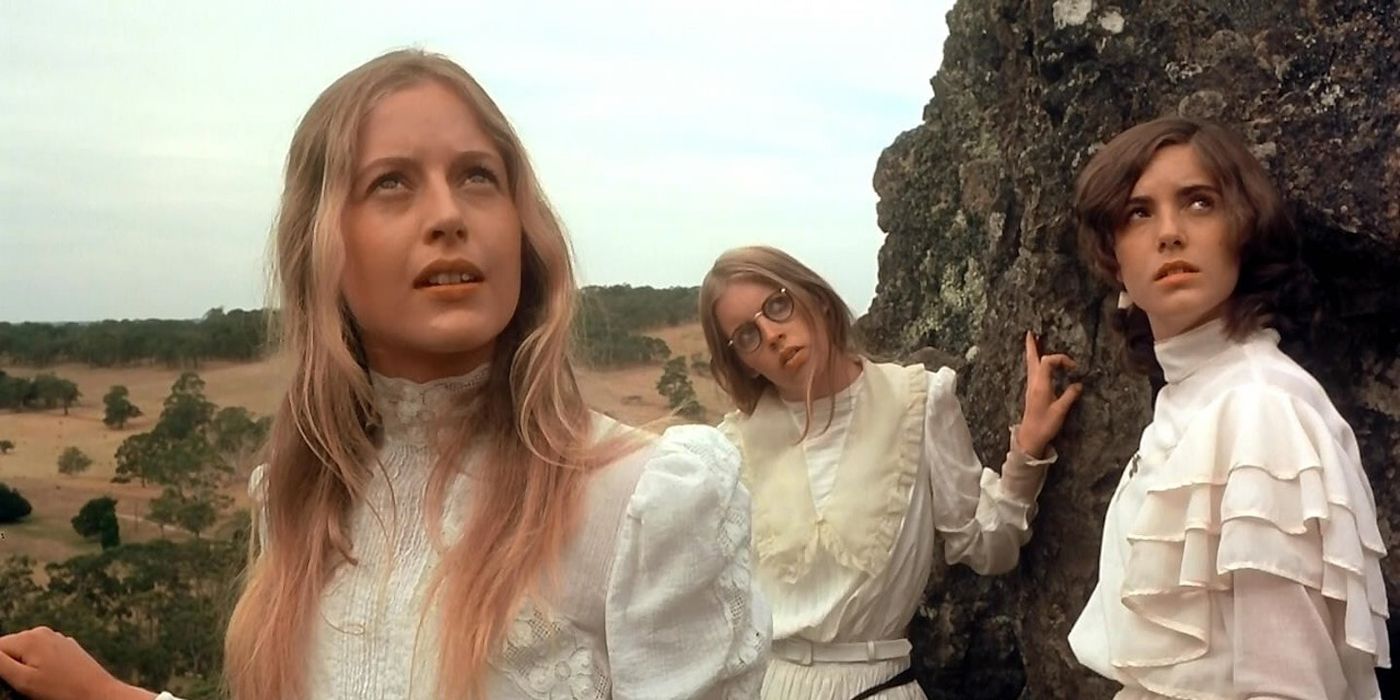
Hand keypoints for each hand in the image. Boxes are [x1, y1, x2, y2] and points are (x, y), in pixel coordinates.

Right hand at [0, 627, 152, 699]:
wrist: (99, 694)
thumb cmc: (61, 691)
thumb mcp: (23, 680)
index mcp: (29, 638)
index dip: (0, 669)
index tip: (12, 683)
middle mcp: (42, 632)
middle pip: (10, 650)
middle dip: (11, 668)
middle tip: (24, 688)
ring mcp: (57, 639)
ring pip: (27, 654)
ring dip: (25, 669)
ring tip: (39, 686)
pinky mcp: (66, 648)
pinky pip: (43, 656)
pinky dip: (40, 668)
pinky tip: (51, 682)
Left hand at [1016, 331, 1082, 457]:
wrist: (1030, 437)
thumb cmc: (1045, 425)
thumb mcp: (1061, 410)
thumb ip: (1070, 395)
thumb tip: (1078, 384)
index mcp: (1040, 385)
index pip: (1048, 361)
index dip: (1061, 358)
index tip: (1073, 367)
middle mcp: (1033, 383)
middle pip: (1032, 358)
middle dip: (1032, 345)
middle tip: (1031, 332)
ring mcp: (1031, 387)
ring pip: (1030, 364)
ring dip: (1032, 352)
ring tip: (1033, 341)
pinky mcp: (1031, 392)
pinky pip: (1032, 371)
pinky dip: (1035, 362)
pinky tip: (1038, 362)